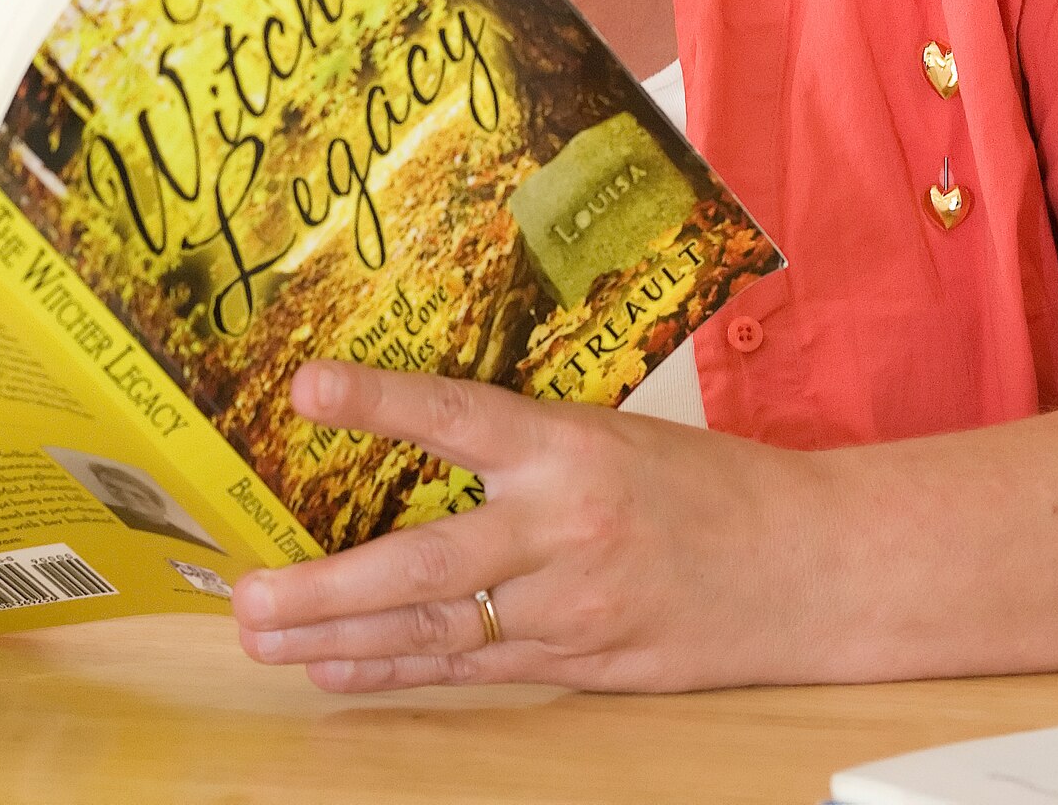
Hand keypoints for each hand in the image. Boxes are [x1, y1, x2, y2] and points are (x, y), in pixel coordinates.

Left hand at [229, 359, 826, 692]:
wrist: (811, 566)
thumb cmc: (704, 485)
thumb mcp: (610, 434)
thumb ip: (518, 447)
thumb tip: (413, 432)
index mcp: (570, 448)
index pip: (458, 416)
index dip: (380, 401)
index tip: (306, 387)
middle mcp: (564, 531)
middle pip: (428, 565)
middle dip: (328, 585)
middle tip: (246, 594)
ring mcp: (572, 611)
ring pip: (439, 630)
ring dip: (342, 638)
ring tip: (262, 638)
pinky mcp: (582, 666)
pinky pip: (475, 670)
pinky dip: (398, 671)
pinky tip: (334, 670)